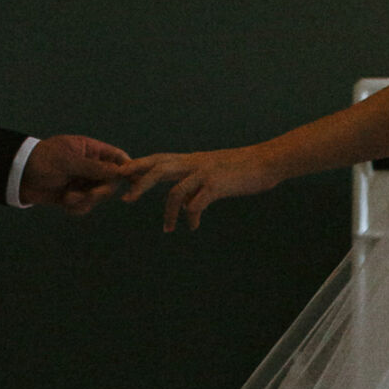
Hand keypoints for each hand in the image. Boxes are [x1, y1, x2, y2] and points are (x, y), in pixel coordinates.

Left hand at [18, 134, 131, 214]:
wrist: (16, 176)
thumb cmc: (41, 160)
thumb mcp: (68, 161)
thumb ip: (94, 168)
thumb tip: (120, 172)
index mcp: (91, 150)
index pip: (117, 157)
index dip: (127, 168)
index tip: (131, 181)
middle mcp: (90, 166)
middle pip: (112, 181)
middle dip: (101, 191)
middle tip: (90, 195)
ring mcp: (82, 182)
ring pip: (98, 197)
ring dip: (85, 200)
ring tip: (68, 198)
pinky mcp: (73, 197)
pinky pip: (85, 206)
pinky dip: (77, 208)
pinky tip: (64, 203)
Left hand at [114, 144, 279, 230]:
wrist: (266, 161)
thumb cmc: (240, 169)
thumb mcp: (213, 173)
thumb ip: (195, 186)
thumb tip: (185, 206)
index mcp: (191, 160)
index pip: (157, 160)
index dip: (138, 167)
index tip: (122, 178)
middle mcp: (194, 163)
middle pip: (158, 169)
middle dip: (139, 182)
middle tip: (126, 199)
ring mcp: (204, 173)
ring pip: (175, 190)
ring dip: (169, 212)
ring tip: (168, 229)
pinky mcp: (217, 185)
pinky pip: (197, 204)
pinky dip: (192, 217)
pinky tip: (194, 226)